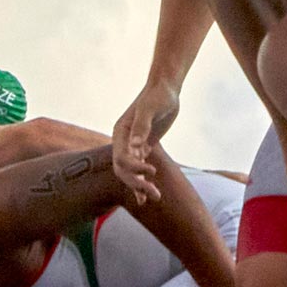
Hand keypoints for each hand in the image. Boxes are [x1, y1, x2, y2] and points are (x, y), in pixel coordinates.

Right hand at [110, 78, 180, 201]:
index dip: (135, 168)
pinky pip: (140, 167)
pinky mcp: (144, 147)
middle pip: (124, 169)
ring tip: (155, 198)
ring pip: (131, 171)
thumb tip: (135, 146)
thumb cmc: (158, 96)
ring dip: (141, 185)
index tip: (152, 171)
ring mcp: (133, 145)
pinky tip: (148, 195)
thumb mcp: (150, 109)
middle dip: (137, 183)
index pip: (122, 158)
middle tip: (154, 195)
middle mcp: (123, 141)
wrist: (166, 89)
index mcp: (120, 133)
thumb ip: (141, 127)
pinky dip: (143, 180)